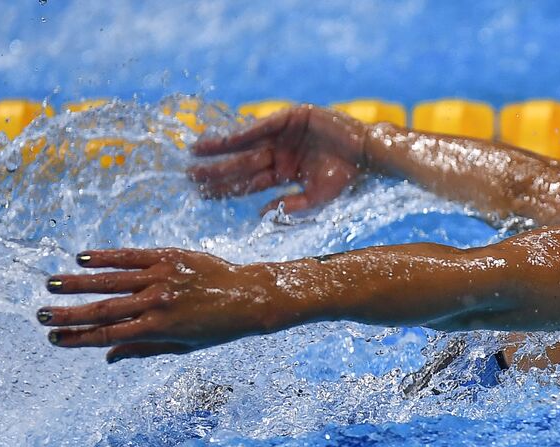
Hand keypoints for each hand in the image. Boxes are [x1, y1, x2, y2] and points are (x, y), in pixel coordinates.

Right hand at [39, 249, 295, 361]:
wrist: (252, 296)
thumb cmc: (218, 327)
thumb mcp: (184, 346)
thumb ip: (144, 349)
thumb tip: (107, 357)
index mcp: (159, 328)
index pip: (109, 334)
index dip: (78, 337)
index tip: (54, 337)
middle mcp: (157, 302)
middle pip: (104, 309)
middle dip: (69, 313)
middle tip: (39, 314)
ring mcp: (161, 278)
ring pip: (111, 280)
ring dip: (78, 283)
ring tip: (51, 285)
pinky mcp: (168, 257)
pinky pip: (131, 256)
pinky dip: (105, 257)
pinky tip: (82, 257)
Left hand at [189, 104, 367, 214]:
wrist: (369, 154)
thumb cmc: (348, 178)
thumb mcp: (317, 198)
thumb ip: (290, 207)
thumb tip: (259, 216)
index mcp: (285, 174)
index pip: (249, 183)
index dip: (226, 188)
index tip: (201, 194)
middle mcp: (280, 154)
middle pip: (241, 165)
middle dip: (216, 170)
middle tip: (189, 175)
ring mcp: (284, 135)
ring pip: (245, 144)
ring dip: (220, 148)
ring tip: (194, 152)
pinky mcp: (291, 117)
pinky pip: (262, 127)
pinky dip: (243, 133)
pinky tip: (223, 140)